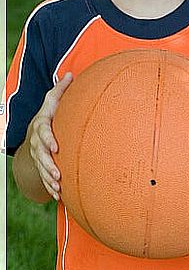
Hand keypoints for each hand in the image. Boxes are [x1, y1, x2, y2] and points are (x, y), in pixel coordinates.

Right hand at [26, 72, 72, 200]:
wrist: (36, 131)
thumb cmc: (51, 114)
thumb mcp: (53, 101)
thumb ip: (61, 90)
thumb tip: (71, 73)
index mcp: (42, 126)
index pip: (42, 132)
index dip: (47, 140)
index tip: (56, 147)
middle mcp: (38, 142)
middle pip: (41, 155)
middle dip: (48, 165)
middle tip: (57, 174)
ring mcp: (39, 155)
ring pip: (42, 169)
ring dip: (49, 179)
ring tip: (58, 187)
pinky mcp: (42, 166)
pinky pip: (44, 178)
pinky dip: (50, 187)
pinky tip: (60, 195)